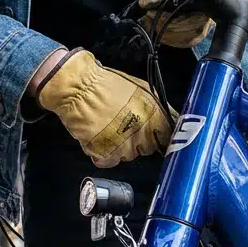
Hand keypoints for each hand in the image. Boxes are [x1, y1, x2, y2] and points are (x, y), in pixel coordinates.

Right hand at [36, 49, 172, 166]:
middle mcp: (143, 131)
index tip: (154, 136)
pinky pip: (110, 162)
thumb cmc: (106, 85)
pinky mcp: (106, 154)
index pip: (168, 136)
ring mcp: (126, 145)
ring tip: (108, 129)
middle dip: (138, 140)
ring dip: (120, 147)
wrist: (78, 88)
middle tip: (124, 127)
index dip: (159, 136)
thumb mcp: (141, 89)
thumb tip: (169, 120)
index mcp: (155, 114)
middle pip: (148, 148)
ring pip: (129, 155)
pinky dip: (104, 154)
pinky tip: (99, 139)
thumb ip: (158, 108)